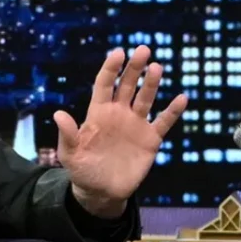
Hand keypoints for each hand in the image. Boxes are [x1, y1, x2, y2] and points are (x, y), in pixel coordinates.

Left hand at [53, 46, 187, 215]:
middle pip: (127, 85)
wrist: (101, 192)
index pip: (104, 84)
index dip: (111, 69)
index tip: (118, 53)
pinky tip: (182, 98)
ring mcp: (135, 125)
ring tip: (157, 67)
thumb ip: (68, 134)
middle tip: (143, 49)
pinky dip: (173, 111)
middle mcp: (118, 114)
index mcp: (98, 113)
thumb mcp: (70, 154)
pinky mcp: (150, 139)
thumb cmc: (82, 170)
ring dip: (152, 83)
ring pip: (145, 98)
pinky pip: (163, 122)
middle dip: (134, 68)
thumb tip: (59, 114)